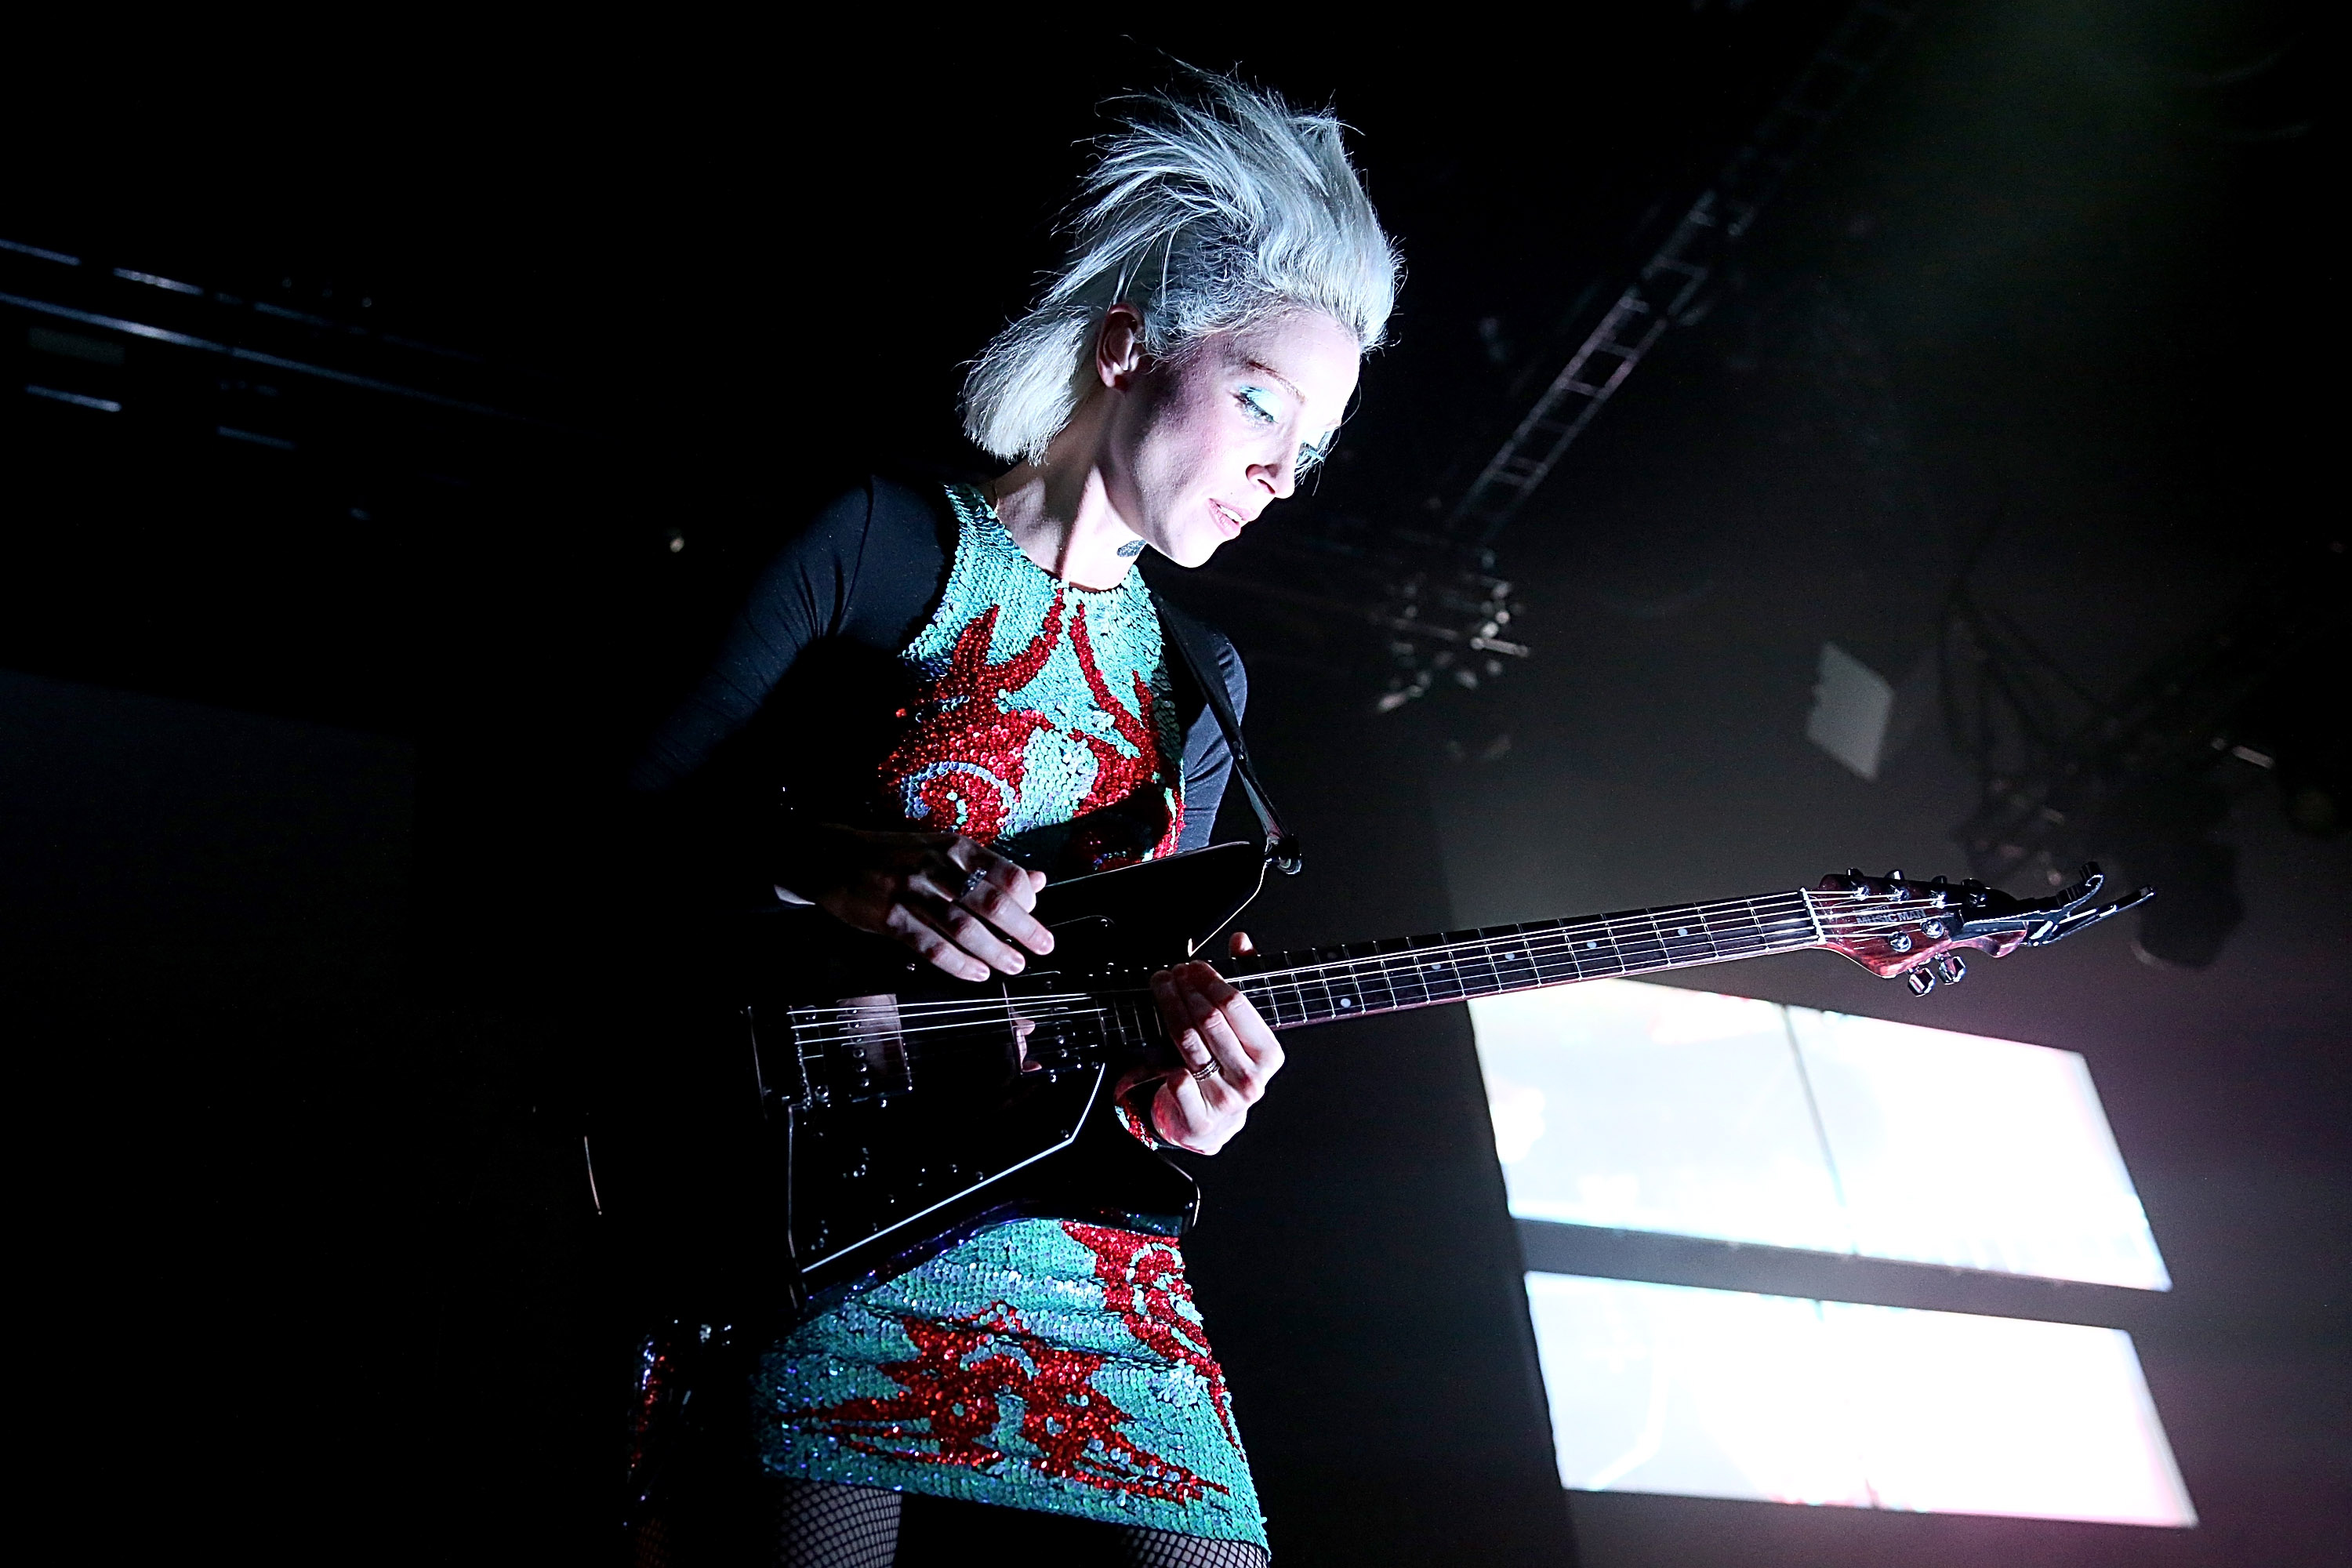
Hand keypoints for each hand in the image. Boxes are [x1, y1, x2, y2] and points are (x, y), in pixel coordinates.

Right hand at [799, 827, 1052, 981]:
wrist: (835, 855)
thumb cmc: (895, 855)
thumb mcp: (945, 850)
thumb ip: (991, 867)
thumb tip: (1038, 880)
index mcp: (955, 848)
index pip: (1005, 872)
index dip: (1027, 898)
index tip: (1035, 916)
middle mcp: (937, 868)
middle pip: (990, 901)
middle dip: (1022, 928)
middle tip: (1041, 946)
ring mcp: (913, 893)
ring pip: (963, 926)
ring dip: (994, 950)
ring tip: (1013, 964)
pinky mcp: (891, 918)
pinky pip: (930, 946)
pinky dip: (957, 963)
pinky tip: (975, 973)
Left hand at [1137, 931, 1283, 1154]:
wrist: (1215, 1121)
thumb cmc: (1229, 1068)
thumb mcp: (1243, 1028)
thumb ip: (1245, 982)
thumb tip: (1241, 941)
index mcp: (1269, 1054)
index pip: (1237, 1005)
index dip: (1210, 979)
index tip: (1194, 966)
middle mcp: (1251, 1079)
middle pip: (1210, 1020)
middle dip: (1186, 989)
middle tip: (1172, 973)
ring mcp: (1226, 1100)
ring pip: (1189, 1042)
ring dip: (1169, 1007)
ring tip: (1161, 987)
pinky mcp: (1200, 1118)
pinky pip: (1177, 1079)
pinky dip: (1165, 1056)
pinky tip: (1158, 1036)